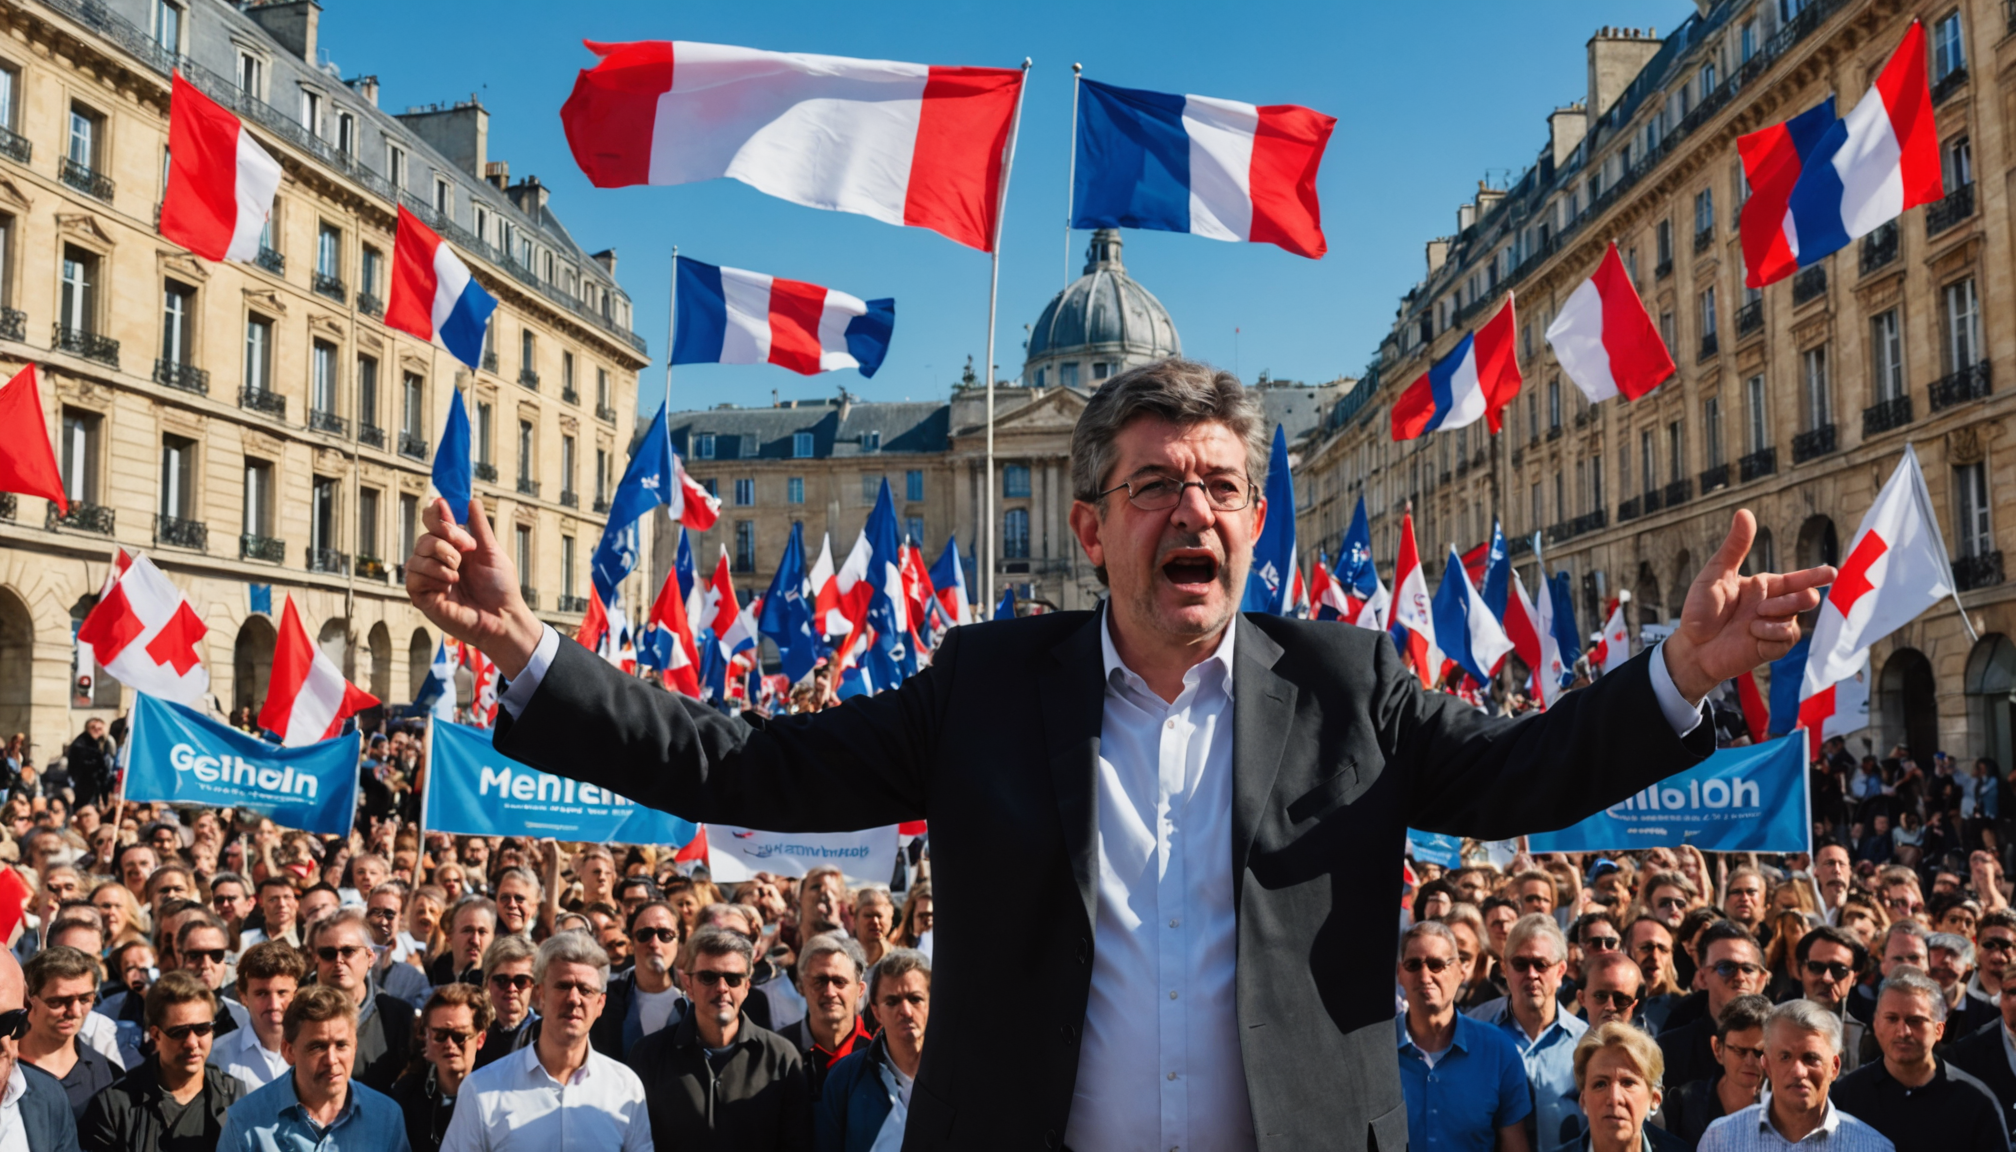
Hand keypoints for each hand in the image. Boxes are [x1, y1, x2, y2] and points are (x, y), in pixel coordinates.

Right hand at [403, 497, 542, 676]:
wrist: (502, 617)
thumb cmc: (500, 588)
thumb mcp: (492, 552)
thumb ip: (479, 527)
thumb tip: (471, 501)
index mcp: (454, 548)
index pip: (433, 524)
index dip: (435, 514)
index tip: (443, 507)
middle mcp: (438, 561)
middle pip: (424, 537)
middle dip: (445, 540)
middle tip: (466, 552)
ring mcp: (429, 579)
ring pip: (416, 555)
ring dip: (440, 559)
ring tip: (458, 573)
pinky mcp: (422, 596)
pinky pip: (413, 576)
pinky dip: (432, 575)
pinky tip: (449, 584)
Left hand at [1663, 510, 1835, 701]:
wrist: (1691, 646)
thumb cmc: (1700, 609)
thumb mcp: (1715, 574)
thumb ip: (1735, 547)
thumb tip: (1745, 512)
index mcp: (1764, 587)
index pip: (1796, 579)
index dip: (1815, 575)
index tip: (1832, 572)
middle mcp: (1773, 606)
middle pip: (1805, 598)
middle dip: (1792, 600)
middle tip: (1761, 607)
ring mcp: (1773, 627)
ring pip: (1796, 619)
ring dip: (1775, 618)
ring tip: (1751, 623)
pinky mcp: (1771, 648)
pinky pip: (1788, 639)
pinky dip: (1771, 637)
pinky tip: (1752, 637)